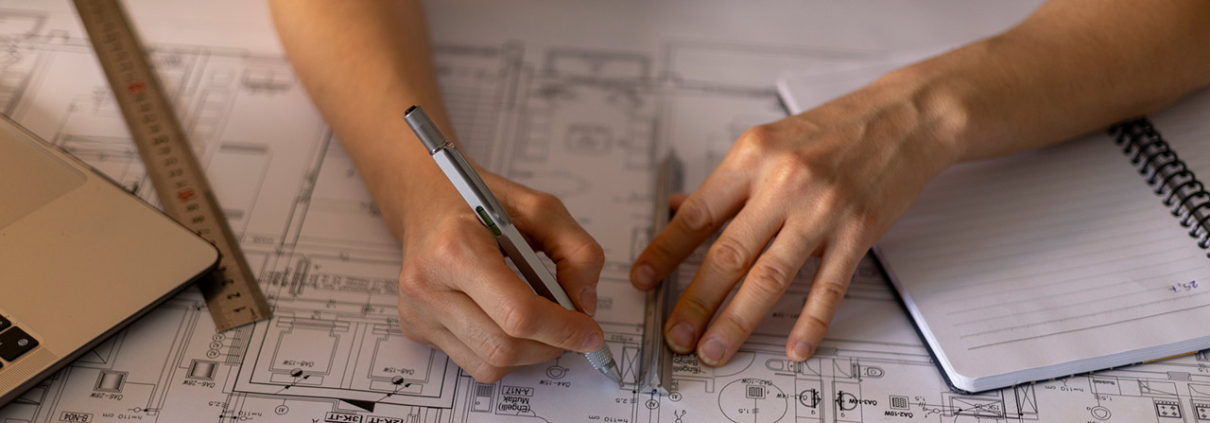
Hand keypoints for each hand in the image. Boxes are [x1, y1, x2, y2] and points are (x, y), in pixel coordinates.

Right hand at [394, 169, 605, 381]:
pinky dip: (503, 353)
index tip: (590, 331)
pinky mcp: (416, 328)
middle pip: (504, 346)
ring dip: (529, 353)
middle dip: (550, 344)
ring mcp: (417, 311)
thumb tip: (585, 304)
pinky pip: (472, 362)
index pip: (518, 313)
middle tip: (573, 329)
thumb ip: (576, 250)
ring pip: (489, 364)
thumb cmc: (480, 201)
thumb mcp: (539, 208)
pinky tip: (507, 322)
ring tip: (542, 324)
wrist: (426, 200)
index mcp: (457, 248)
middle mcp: (428, 284)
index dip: (562, 329)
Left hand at [631, 73, 962, 365]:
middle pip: (728, 253)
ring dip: (738, 320)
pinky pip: (828, 285)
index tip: (642, 280)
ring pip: (770, 276)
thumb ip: (725, 182)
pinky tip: (794, 347)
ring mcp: (821, 209)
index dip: (664, 252)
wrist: (902, 117)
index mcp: (752, 157)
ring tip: (716, 348)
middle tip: (676, 334)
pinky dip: (810, 321)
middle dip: (695, 301)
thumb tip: (676, 209)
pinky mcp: (858, 231)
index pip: (696, 214)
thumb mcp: (768, 141)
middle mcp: (783, 182)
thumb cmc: (835, 129)